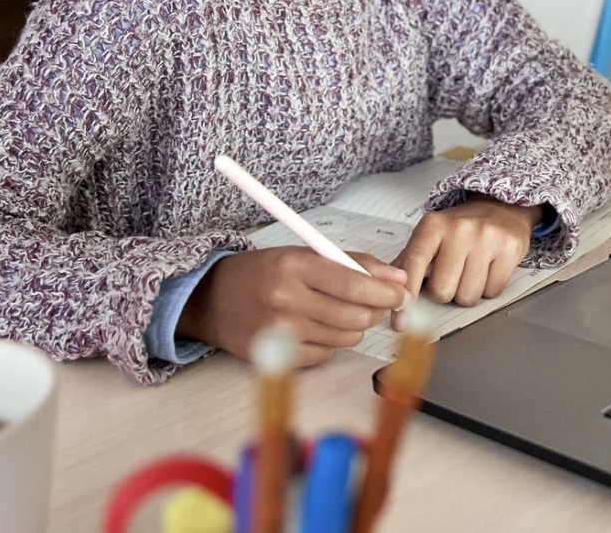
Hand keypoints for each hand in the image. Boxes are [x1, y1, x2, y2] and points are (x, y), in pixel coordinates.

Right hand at [177, 248, 408, 366]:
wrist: (209, 299)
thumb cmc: (261, 273)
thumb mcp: (302, 254)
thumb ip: (351, 262)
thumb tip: (397, 278)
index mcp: (294, 265)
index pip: (354, 282)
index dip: (386, 291)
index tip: (400, 293)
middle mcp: (286, 298)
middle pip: (355, 315)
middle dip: (374, 311)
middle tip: (373, 304)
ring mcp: (281, 331)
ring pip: (346, 337)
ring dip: (353, 327)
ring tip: (337, 312)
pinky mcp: (277, 355)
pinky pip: (326, 355)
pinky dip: (329, 343)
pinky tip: (313, 328)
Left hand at [393, 196, 542, 313]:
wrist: (500, 207)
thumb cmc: (459, 228)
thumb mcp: (430, 236)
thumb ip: (408, 261)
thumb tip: (390, 292)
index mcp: (432, 226)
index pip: (414, 265)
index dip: (407, 296)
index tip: (401, 319)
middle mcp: (459, 229)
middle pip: (442, 291)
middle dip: (444, 293)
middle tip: (450, 277)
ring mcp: (486, 238)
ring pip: (468, 296)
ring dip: (467, 293)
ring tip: (469, 271)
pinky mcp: (509, 249)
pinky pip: (493, 292)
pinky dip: (488, 289)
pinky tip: (487, 269)